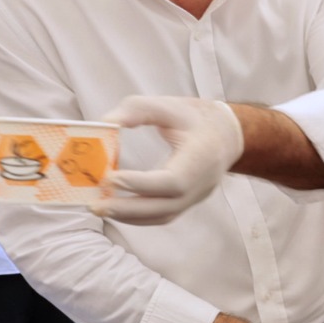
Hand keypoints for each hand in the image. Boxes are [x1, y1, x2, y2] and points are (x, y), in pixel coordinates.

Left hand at [101, 95, 244, 223]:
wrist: (228, 134)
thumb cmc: (196, 118)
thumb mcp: (168, 105)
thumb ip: (137, 110)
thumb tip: (106, 122)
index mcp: (201, 158)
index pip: (172, 181)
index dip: (141, 183)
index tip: (110, 178)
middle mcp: (201, 184)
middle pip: (165, 207)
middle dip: (128, 209)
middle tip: (96, 205)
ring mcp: (196, 197)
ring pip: (163, 216)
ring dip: (129, 216)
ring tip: (100, 208)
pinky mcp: (187, 202)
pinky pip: (163, 215)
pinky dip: (138, 216)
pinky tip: (116, 209)